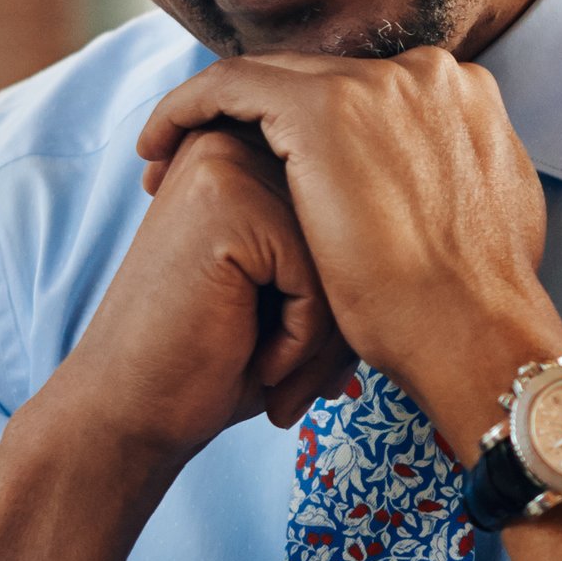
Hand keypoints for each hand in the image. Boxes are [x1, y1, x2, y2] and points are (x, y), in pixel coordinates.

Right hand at [0, 130, 340, 560]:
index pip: (354, 205)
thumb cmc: (219, 362)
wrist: (131, 418)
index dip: (338, 293)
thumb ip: (339, 236)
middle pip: (353, 225)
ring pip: (346, 251)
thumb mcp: (292, 286)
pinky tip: (254, 359)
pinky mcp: (229, 205)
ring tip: (268, 365)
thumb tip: (430, 224)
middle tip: (277, 365)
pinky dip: (302, 339)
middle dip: (335, 314)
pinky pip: (323, 277)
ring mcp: (229, 165)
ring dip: (322, 333)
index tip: (273, 338)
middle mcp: (236, 141)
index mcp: (249, 150)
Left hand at [135, 48, 561, 456]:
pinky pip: (229, 86)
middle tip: (207, 164)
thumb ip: (453, 182)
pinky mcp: (325, 106)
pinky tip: (155, 146)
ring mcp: (379, 83)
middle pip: (317, 80)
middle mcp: (426, 72)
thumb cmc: (479, 310)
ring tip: (170, 158)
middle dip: (259, 120)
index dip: (312, 131)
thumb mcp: (487, 223)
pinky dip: (186, 108)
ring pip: (271, 78)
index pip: (366, 95)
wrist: (476, 335)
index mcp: (463, 96)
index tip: (272, 173)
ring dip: (216, 114)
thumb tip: (434, 187)